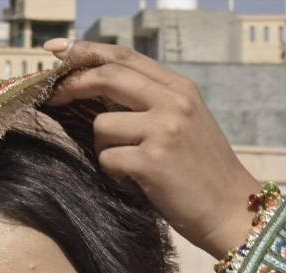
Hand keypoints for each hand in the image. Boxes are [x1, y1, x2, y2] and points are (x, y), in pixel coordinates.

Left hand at [45, 39, 260, 257]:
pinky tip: (137, 184)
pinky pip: (108, 159)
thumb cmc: (202, 173)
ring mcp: (164, 130)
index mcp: (180, 89)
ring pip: (101, 126)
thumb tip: (98, 87)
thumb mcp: (185, 123)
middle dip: (72, 85)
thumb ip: (151, 102)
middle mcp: (174, 102)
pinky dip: (114, 175)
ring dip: (105, 149)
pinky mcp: (152, 161)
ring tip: (130, 168)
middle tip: (53, 98)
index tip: (57, 51)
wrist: (232, 210)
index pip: (125, 57)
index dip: (87, 51)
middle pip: (107, 77)